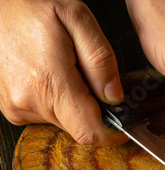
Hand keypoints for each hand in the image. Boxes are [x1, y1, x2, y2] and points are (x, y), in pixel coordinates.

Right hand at [0, 0, 125, 145]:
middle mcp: (30, 102)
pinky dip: (56, 101)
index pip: (90, 132)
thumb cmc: (32, 6)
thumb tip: (114, 97)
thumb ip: (101, 61)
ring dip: (74, 103)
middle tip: (87, 76)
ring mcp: (17, 107)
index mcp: (51, 83)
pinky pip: (46, 115)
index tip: (123, 122)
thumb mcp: (78, 19)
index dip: (112, 132)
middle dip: (94, 109)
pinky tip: (49, 75)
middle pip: (80, 127)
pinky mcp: (11, 108)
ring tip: (63, 69)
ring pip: (64, 122)